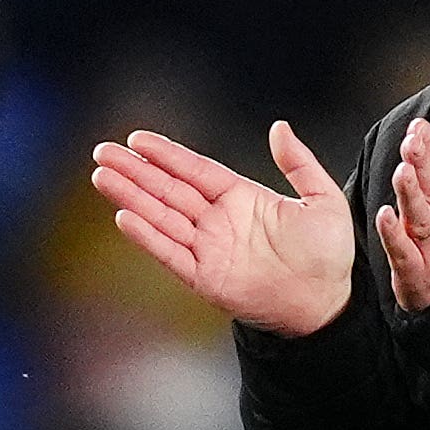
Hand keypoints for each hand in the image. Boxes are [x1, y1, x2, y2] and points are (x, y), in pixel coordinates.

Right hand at [91, 119, 357, 335]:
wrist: (328, 303)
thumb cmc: (328, 254)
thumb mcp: (323, 200)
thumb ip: (299, 164)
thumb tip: (279, 127)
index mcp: (241, 197)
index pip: (195, 169)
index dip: (166, 154)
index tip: (136, 138)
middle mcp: (218, 221)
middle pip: (168, 189)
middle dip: (135, 171)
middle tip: (102, 151)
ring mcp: (209, 249)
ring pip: (162, 217)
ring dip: (131, 198)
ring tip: (101, 176)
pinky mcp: (205, 278)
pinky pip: (171, 254)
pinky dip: (148, 236)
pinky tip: (124, 217)